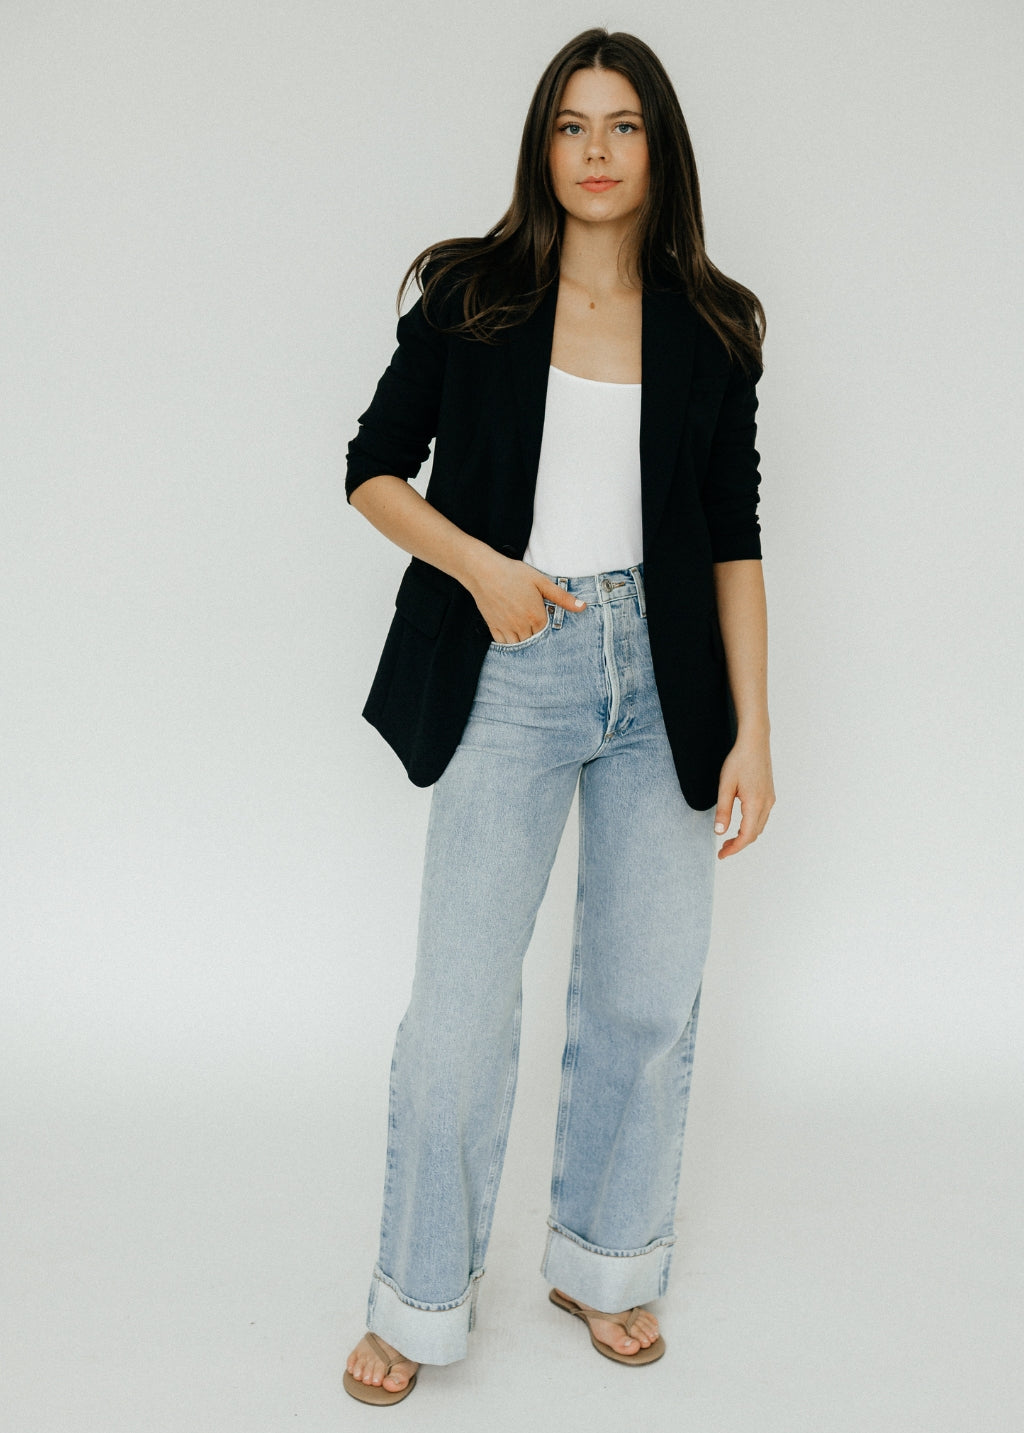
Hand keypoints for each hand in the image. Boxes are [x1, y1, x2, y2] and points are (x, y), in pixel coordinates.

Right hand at [467, 551, 584, 643]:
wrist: (484, 571)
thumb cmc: (513, 573)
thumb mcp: (541, 582)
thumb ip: (562, 597)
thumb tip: (583, 607)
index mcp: (536, 617)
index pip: (547, 634)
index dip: (548, 631)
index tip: (547, 625)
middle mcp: (522, 626)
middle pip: (534, 642)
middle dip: (536, 638)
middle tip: (536, 630)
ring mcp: (506, 628)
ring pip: (519, 646)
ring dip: (523, 642)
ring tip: (526, 635)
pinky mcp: (493, 627)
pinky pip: (503, 644)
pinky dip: (509, 643)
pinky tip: (512, 637)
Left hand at [714, 736, 774, 858]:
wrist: (754, 742)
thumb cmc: (739, 761)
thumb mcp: (725, 786)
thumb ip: (723, 810)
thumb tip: (719, 832)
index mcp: (755, 804)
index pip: (746, 836)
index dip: (734, 849)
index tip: (722, 855)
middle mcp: (766, 804)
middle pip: (754, 834)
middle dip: (738, 844)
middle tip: (722, 849)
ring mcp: (770, 799)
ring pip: (759, 827)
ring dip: (745, 836)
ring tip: (729, 838)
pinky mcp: (770, 794)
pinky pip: (762, 817)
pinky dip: (751, 826)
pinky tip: (740, 824)